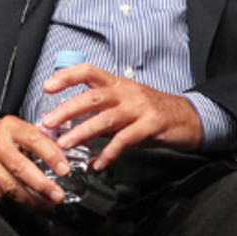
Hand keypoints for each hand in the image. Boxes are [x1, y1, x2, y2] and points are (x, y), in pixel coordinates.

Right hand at [0, 116, 69, 210]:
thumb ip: (39, 140)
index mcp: (10, 127)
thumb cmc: (0, 136)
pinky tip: (26, 204)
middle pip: (20, 167)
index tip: (64, 170)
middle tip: (58, 196)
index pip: (34, 139)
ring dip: (31, 200)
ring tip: (45, 204)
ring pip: (9, 186)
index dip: (51, 155)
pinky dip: (14, 203)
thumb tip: (65, 157)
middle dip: (42, 186)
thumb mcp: (18, 129)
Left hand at [40, 64, 203, 170]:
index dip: (66, 76)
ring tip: (65, 144)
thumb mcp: (124, 103)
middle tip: (48, 122)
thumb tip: (69, 122)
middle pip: (92, 97)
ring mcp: (139, 108)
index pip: (88, 71)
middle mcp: (126, 93)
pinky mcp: (152, 126)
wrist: (189, 117)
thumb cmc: (151, 110)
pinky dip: (109, 153)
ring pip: (106, 119)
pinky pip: (126, 140)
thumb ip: (99, 110)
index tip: (47, 86)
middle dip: (67, 109)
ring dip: (82, 132)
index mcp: (117, 83)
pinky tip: (98, 164)